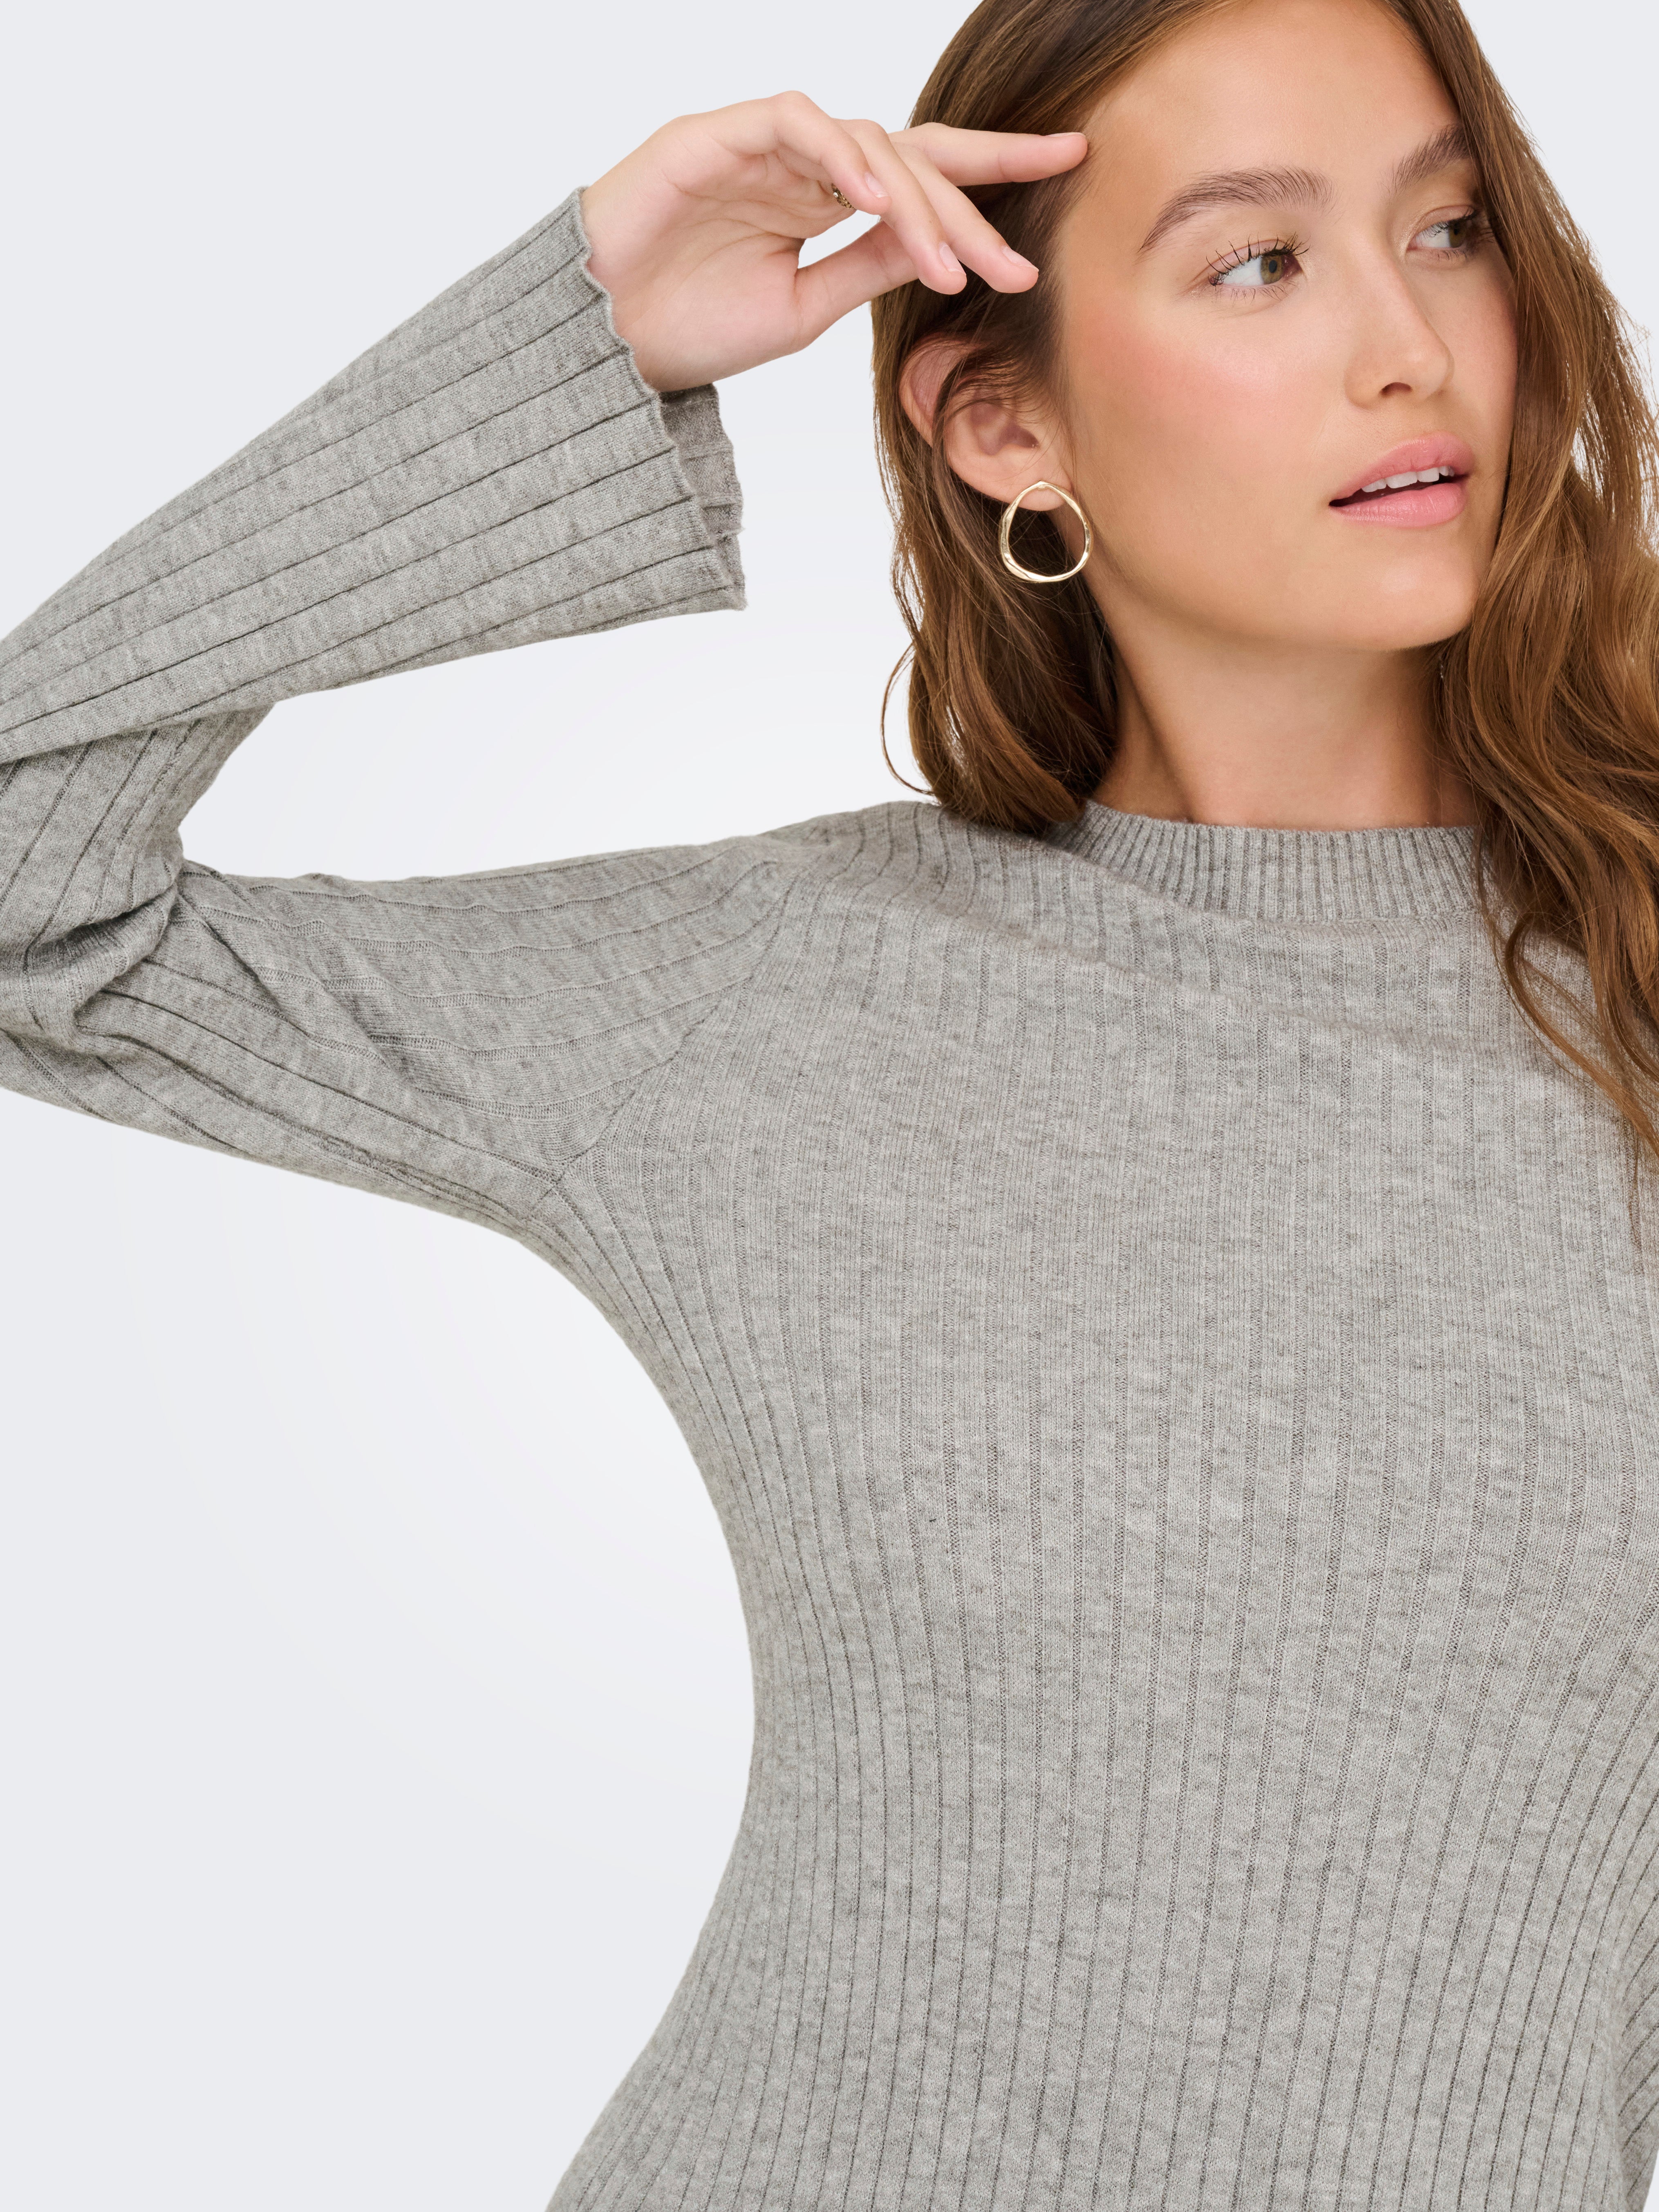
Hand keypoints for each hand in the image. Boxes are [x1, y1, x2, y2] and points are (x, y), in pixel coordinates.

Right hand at [579, 93, 1087, 390]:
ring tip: (949, 265)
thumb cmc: (688, 330)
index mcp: (822, 201)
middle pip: (908, 156)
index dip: (994, 166)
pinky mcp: (716, 133)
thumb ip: (867, 267)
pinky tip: (877, 200)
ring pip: (863, 140)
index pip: (922, 171)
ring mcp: (759, 142)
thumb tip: (938, 243)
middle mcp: (800, 162)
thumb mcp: (804, 309)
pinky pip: (797, 123)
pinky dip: (843, 157)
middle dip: (970, 202)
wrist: (602, 349)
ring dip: (914, 201)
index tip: (1070, 163)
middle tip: (1016, 260)